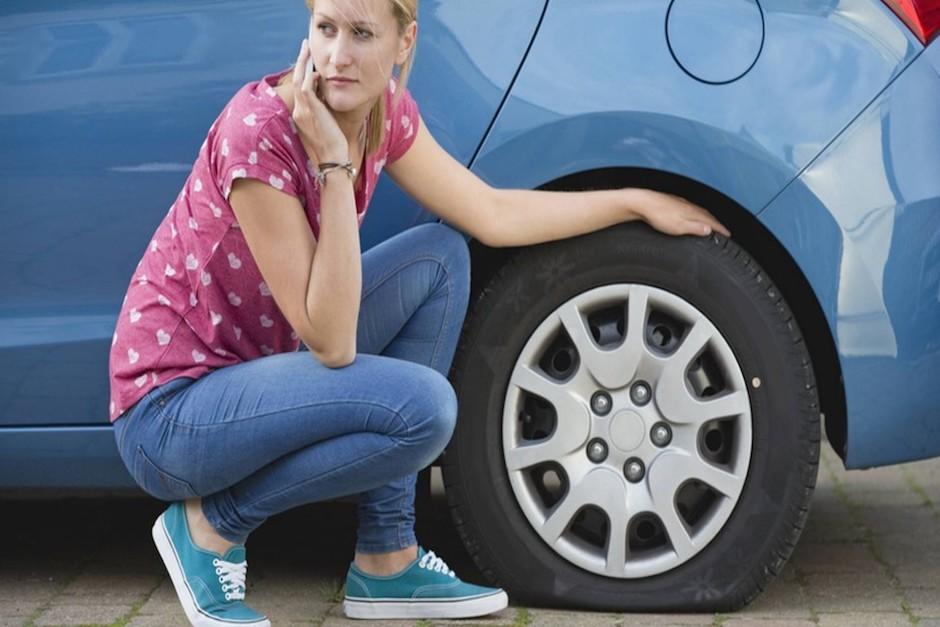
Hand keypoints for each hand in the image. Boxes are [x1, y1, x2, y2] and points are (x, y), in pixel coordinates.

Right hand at [291, 39, 348, 162]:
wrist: (332, 161)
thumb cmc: (332, 147)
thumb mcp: (325, 125)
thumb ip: (322, 111)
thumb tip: (326, 97)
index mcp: (300, 115)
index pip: (298, 88)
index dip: (302, 72)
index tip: (308, 61)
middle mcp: (298, 112)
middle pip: (296, 80)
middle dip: (301, 62)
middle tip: (305, 47)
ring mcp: (303, 111)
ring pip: (298, 80)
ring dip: (303, 63)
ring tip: (308, 49)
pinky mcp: (311, 112)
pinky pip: (306, 88)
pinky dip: (309, 76)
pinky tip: (317, 69)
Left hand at [635, 189, 730, 237]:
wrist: (641, 202)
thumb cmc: (658, 215)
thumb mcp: (678, 226)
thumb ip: (694, 228)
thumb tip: (709, 230)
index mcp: (692, 212)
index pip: (712, 222)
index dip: (721, 229)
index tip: (729, 235)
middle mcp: (689, 206)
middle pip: (707, 215)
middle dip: (717, 223)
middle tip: (724, 231)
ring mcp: (681, 203)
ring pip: (699, 211)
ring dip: (707, 218)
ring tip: (711, 224)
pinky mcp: (673, 203)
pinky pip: (690, 209)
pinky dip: (696, 214)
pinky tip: (692, 216)